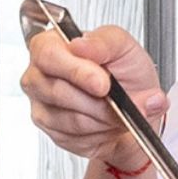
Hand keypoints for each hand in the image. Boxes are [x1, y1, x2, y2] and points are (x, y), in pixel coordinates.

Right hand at [21, 25, 165, 171]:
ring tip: (116, 109)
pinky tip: (105, 121)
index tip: (102, 83)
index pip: (47, 54)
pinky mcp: (50, 132)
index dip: (75, 71)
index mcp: (51, 44)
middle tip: (116, 99)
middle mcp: (39, 74)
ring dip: (101, 117)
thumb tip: (80, 45)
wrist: (138, 106)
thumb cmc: (126, 72)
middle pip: (56, 90)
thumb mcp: (123, 47)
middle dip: (94, 100)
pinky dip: (99, 131)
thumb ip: (103, 42)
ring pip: (68, 118)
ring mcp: (41, 104)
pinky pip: (74, 137)